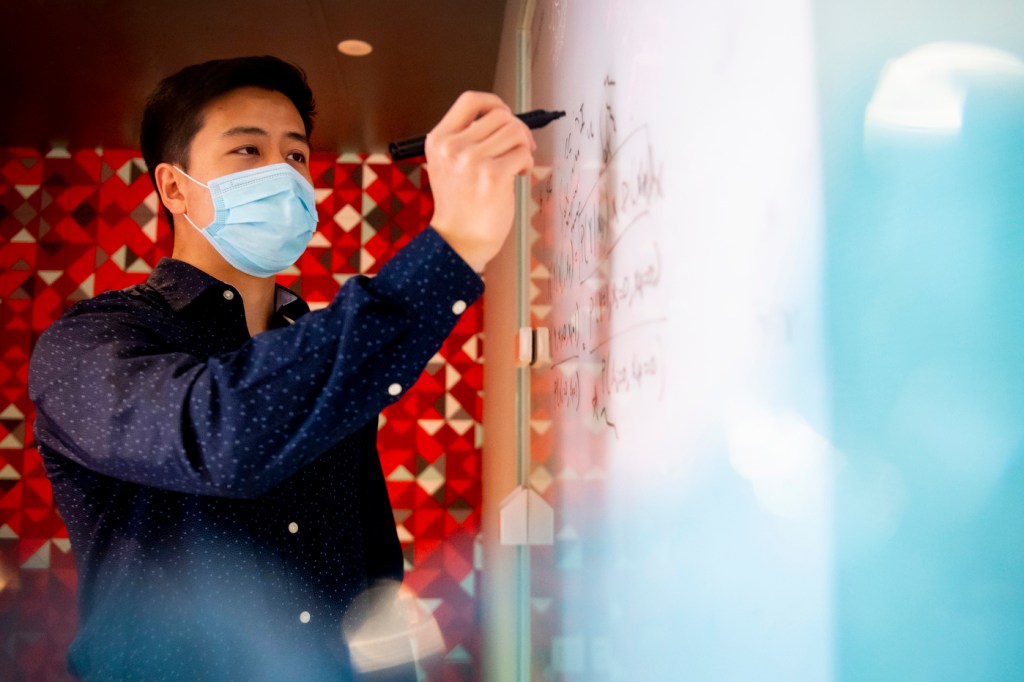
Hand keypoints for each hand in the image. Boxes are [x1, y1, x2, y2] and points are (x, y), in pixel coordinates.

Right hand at [425, 92, 535, 271]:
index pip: (470, 100)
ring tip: (518, 163)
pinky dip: (527, 163)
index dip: (494, 103)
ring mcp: (472, 160)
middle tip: (520, 147)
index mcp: (439, 140)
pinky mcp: (493, 176)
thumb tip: (504, 120)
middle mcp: (453, 147)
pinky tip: (520, 175)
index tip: (505, 115)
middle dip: (517, 129)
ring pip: (515, 131)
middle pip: (500, 115)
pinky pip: (523, 153)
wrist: (458, 241)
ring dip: (524, 146)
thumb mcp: (449, 164)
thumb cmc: (460, 206)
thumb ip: (468, 139)